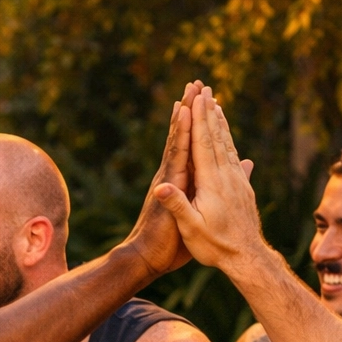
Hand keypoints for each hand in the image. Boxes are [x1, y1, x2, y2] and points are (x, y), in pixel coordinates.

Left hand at [121, 81, 201, 277]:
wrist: (147, 257)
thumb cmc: (163, 246)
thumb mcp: (170, 226)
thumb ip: (172, 204)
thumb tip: (164, 187)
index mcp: (172, 182)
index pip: (180, 146)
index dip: (187, 123)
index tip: (193, 99)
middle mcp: (169, 175)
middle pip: (179, 135)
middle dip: (188, 109)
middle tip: (195, 83)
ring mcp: (170, 179)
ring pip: (180, 141)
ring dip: (187, 118)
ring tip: (191, 96)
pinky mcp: (174, 185)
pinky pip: (183, 155)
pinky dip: (188, 138)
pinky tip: (195, 130)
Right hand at [153, 90, 262, 272]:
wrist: (247, 258)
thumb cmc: (214, 247)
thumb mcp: (191, 229)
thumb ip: (177, 206)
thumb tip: (160, 187)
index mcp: (211, 182)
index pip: (202, 144)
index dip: (198, 119)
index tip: (196, 98)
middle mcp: (227, 177)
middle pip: (216, 137)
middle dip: (209, 112)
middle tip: (205, 89)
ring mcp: (237, 181)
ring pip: (227, 145)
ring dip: (220, 123)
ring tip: (216, 104)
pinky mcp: (243, 188)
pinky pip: (234, 157)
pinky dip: (229, 142)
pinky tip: (228, 139)